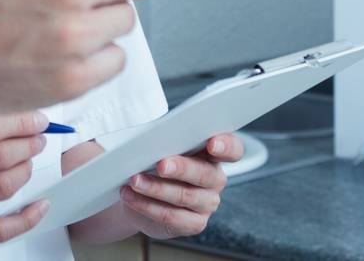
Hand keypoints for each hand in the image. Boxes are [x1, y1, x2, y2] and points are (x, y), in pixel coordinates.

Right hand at [0, 112, 51, 249]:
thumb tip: (16, 119)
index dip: (19, 123)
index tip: (37, 121)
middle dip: (28, 145)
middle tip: (38, 140)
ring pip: (4, 186)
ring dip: (26, 171)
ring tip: (28, 162)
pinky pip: (2, 227)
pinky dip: (28, 217)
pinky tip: (39, 204)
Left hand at [118, 132, 242, 238]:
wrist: (137, 192)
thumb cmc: (151, 161)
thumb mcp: (159, 146)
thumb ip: (164, 140)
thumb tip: (151, 140)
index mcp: (212, 154)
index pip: (232, 149)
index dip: (226, 146)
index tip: (212, 144)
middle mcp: (215, 179)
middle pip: (204, 174)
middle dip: (181, 168)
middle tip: (161, 165)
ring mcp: (207, 203)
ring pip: (184, 196)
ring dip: (156, 188)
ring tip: (135, 181)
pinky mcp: (194, 224)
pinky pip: (171, 217)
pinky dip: (147, 206)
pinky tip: (131, 196)